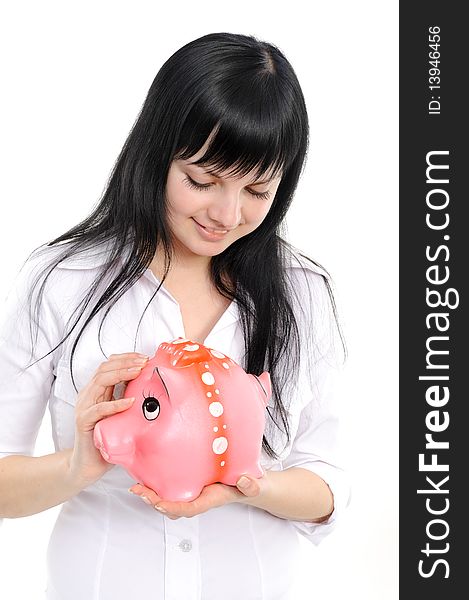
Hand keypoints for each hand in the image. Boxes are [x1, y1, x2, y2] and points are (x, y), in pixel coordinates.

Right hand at [67, 352, 148, 486]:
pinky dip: (115, 404)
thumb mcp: (121, 411)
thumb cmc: (108, 436)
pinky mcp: (84, 422)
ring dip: (121, 374)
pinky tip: (130, 401)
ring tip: (138, 372)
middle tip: (144, 362)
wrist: (89, 464)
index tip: (144, 357)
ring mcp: (84, 407)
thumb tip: (149, 382)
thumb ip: (128, 396)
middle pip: (104, 369)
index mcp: (96, 390)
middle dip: (126, 362)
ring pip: (100, 382)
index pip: (109, 365)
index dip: (126, 358)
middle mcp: (88, 395)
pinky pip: (98, 409)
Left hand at [128, 470, 268, 518]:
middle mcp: (198, 499)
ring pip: (168, 499)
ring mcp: (192, 493)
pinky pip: (170, 489)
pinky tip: (147, 477)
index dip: (172, 507)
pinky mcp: (189, 484)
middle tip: (139, 491)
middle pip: (172, 507)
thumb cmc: (249, 484)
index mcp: (210, 500)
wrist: (248, 484)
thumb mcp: (254, 484)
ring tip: (137, 487)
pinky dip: (157, 486)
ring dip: (152, 495)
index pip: (189, 508)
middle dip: (154, 502)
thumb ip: (252, 485)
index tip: (159, 503)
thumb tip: (245, 481)